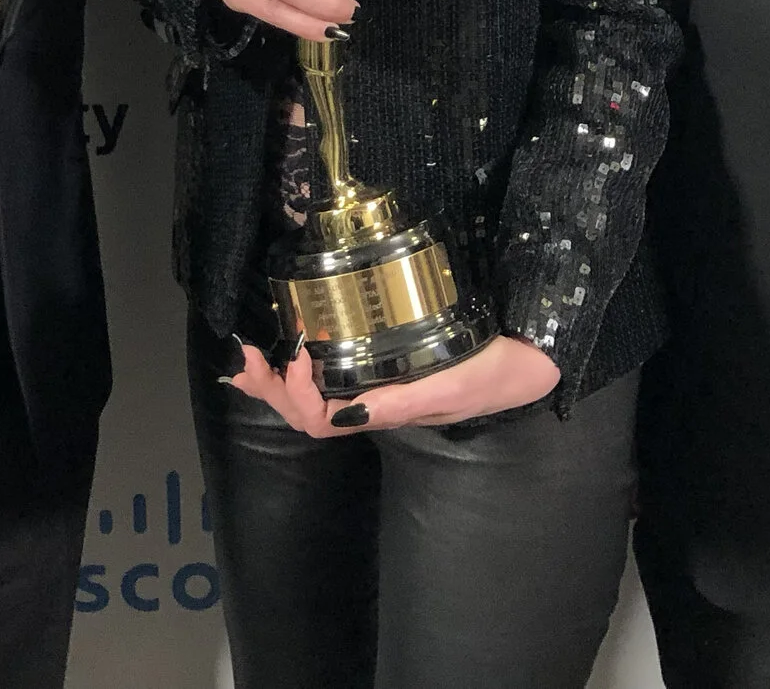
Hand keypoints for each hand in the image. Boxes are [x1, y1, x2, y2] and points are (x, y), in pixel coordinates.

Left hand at [226, 334, 559, 436]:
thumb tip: (347, 413)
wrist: (524, 363)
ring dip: (272, 381)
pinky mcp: (378, 369)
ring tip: (247, 355)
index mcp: (382, 412)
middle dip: (268, 388)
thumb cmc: (489, 372)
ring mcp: (371, 390)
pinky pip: (325, 381)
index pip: (320, 419)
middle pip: (303, 413)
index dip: (298, 392)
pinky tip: (283, 351)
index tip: (300, 349)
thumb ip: (401, 402)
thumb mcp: (448, 387)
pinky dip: (293, 370)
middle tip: (244, 354)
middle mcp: (369, 406)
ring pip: (307, 401)